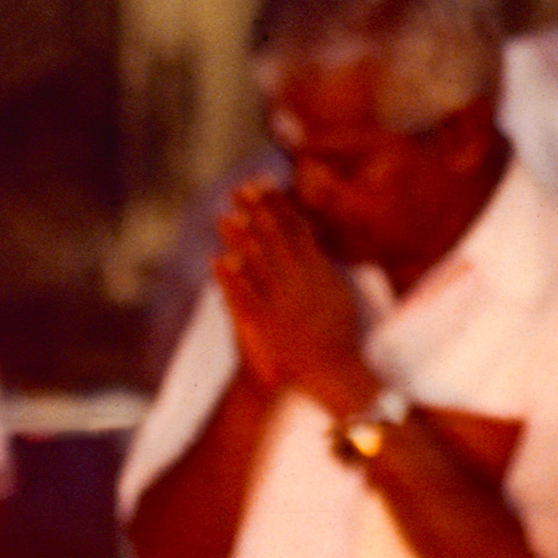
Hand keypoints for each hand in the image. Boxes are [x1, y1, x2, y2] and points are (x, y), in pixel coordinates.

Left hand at [210, 179, 369, 404]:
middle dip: (256, 211)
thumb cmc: (339, 337)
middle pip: (274, 239)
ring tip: (223, 215)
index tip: (264, 184)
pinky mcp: (265, 324)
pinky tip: (217, 260)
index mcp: (318, 271)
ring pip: (257, 262)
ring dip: (240, 238)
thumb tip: (313, 245)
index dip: (277, 205)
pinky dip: (231, 277)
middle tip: (238, 188)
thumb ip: (324, 268)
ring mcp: (281, 302)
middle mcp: (299, 281)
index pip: (295, 228)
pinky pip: (245, 296)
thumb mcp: (339, 295)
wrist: (333, 373)